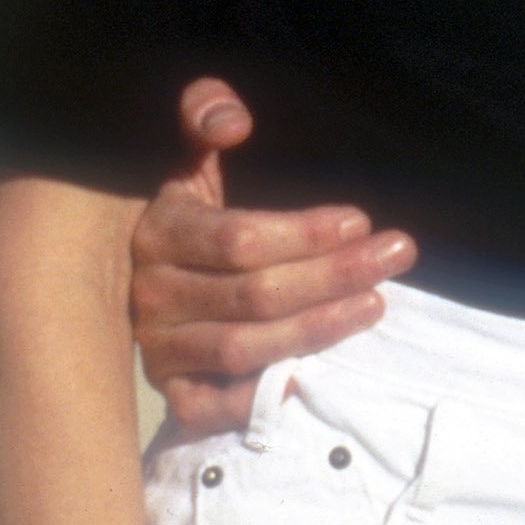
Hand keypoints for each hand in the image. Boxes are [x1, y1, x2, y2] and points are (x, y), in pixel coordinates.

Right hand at [131, 79, 413, 430]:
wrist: (128, 275)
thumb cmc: (192, 214)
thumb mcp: (192, 159)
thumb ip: (204, 117)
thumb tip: (234, 121)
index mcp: (161, 231)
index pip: (239, 240)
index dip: (305, 233)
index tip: (360, 220)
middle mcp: (152, 294)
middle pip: (255, 295)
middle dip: (334, 275)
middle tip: (396, 254)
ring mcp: (157, 347)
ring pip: (244, 347)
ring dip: (317, 330)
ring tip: (375, 303)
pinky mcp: (167, 390)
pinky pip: (206, 407)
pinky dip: (252, 400)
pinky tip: (307, 380)